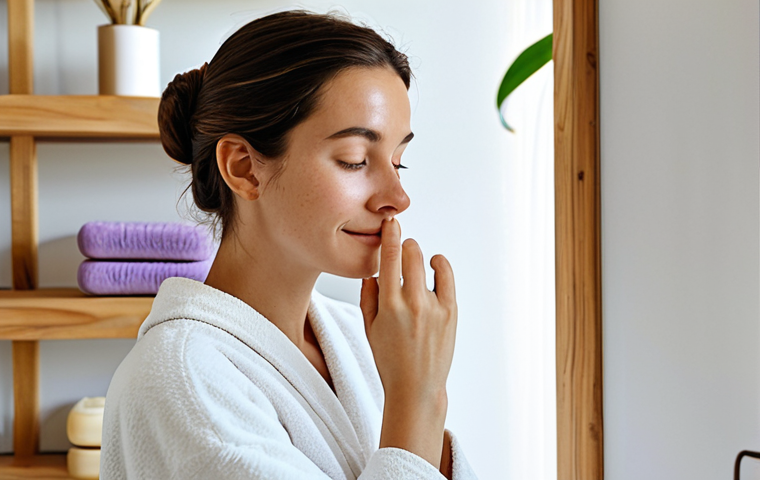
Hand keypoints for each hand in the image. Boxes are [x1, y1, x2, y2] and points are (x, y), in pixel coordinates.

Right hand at [360, 217, 457, 469]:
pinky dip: (441, 265)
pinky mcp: (451, 312)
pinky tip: (435, 264)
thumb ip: (368, 296)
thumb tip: (373, 271)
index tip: (391, 222)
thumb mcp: (368, 328)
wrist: (416, 388)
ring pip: (427, 262)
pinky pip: (448, 276)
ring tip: (416, 260)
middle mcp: (412, 303)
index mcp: (388, 306)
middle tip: (402, 246)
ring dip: (420, 255)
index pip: (388, 258)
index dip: (390, 234)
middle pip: (411, 253)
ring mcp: (434, 307)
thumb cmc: (390, 360)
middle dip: (405, 244)